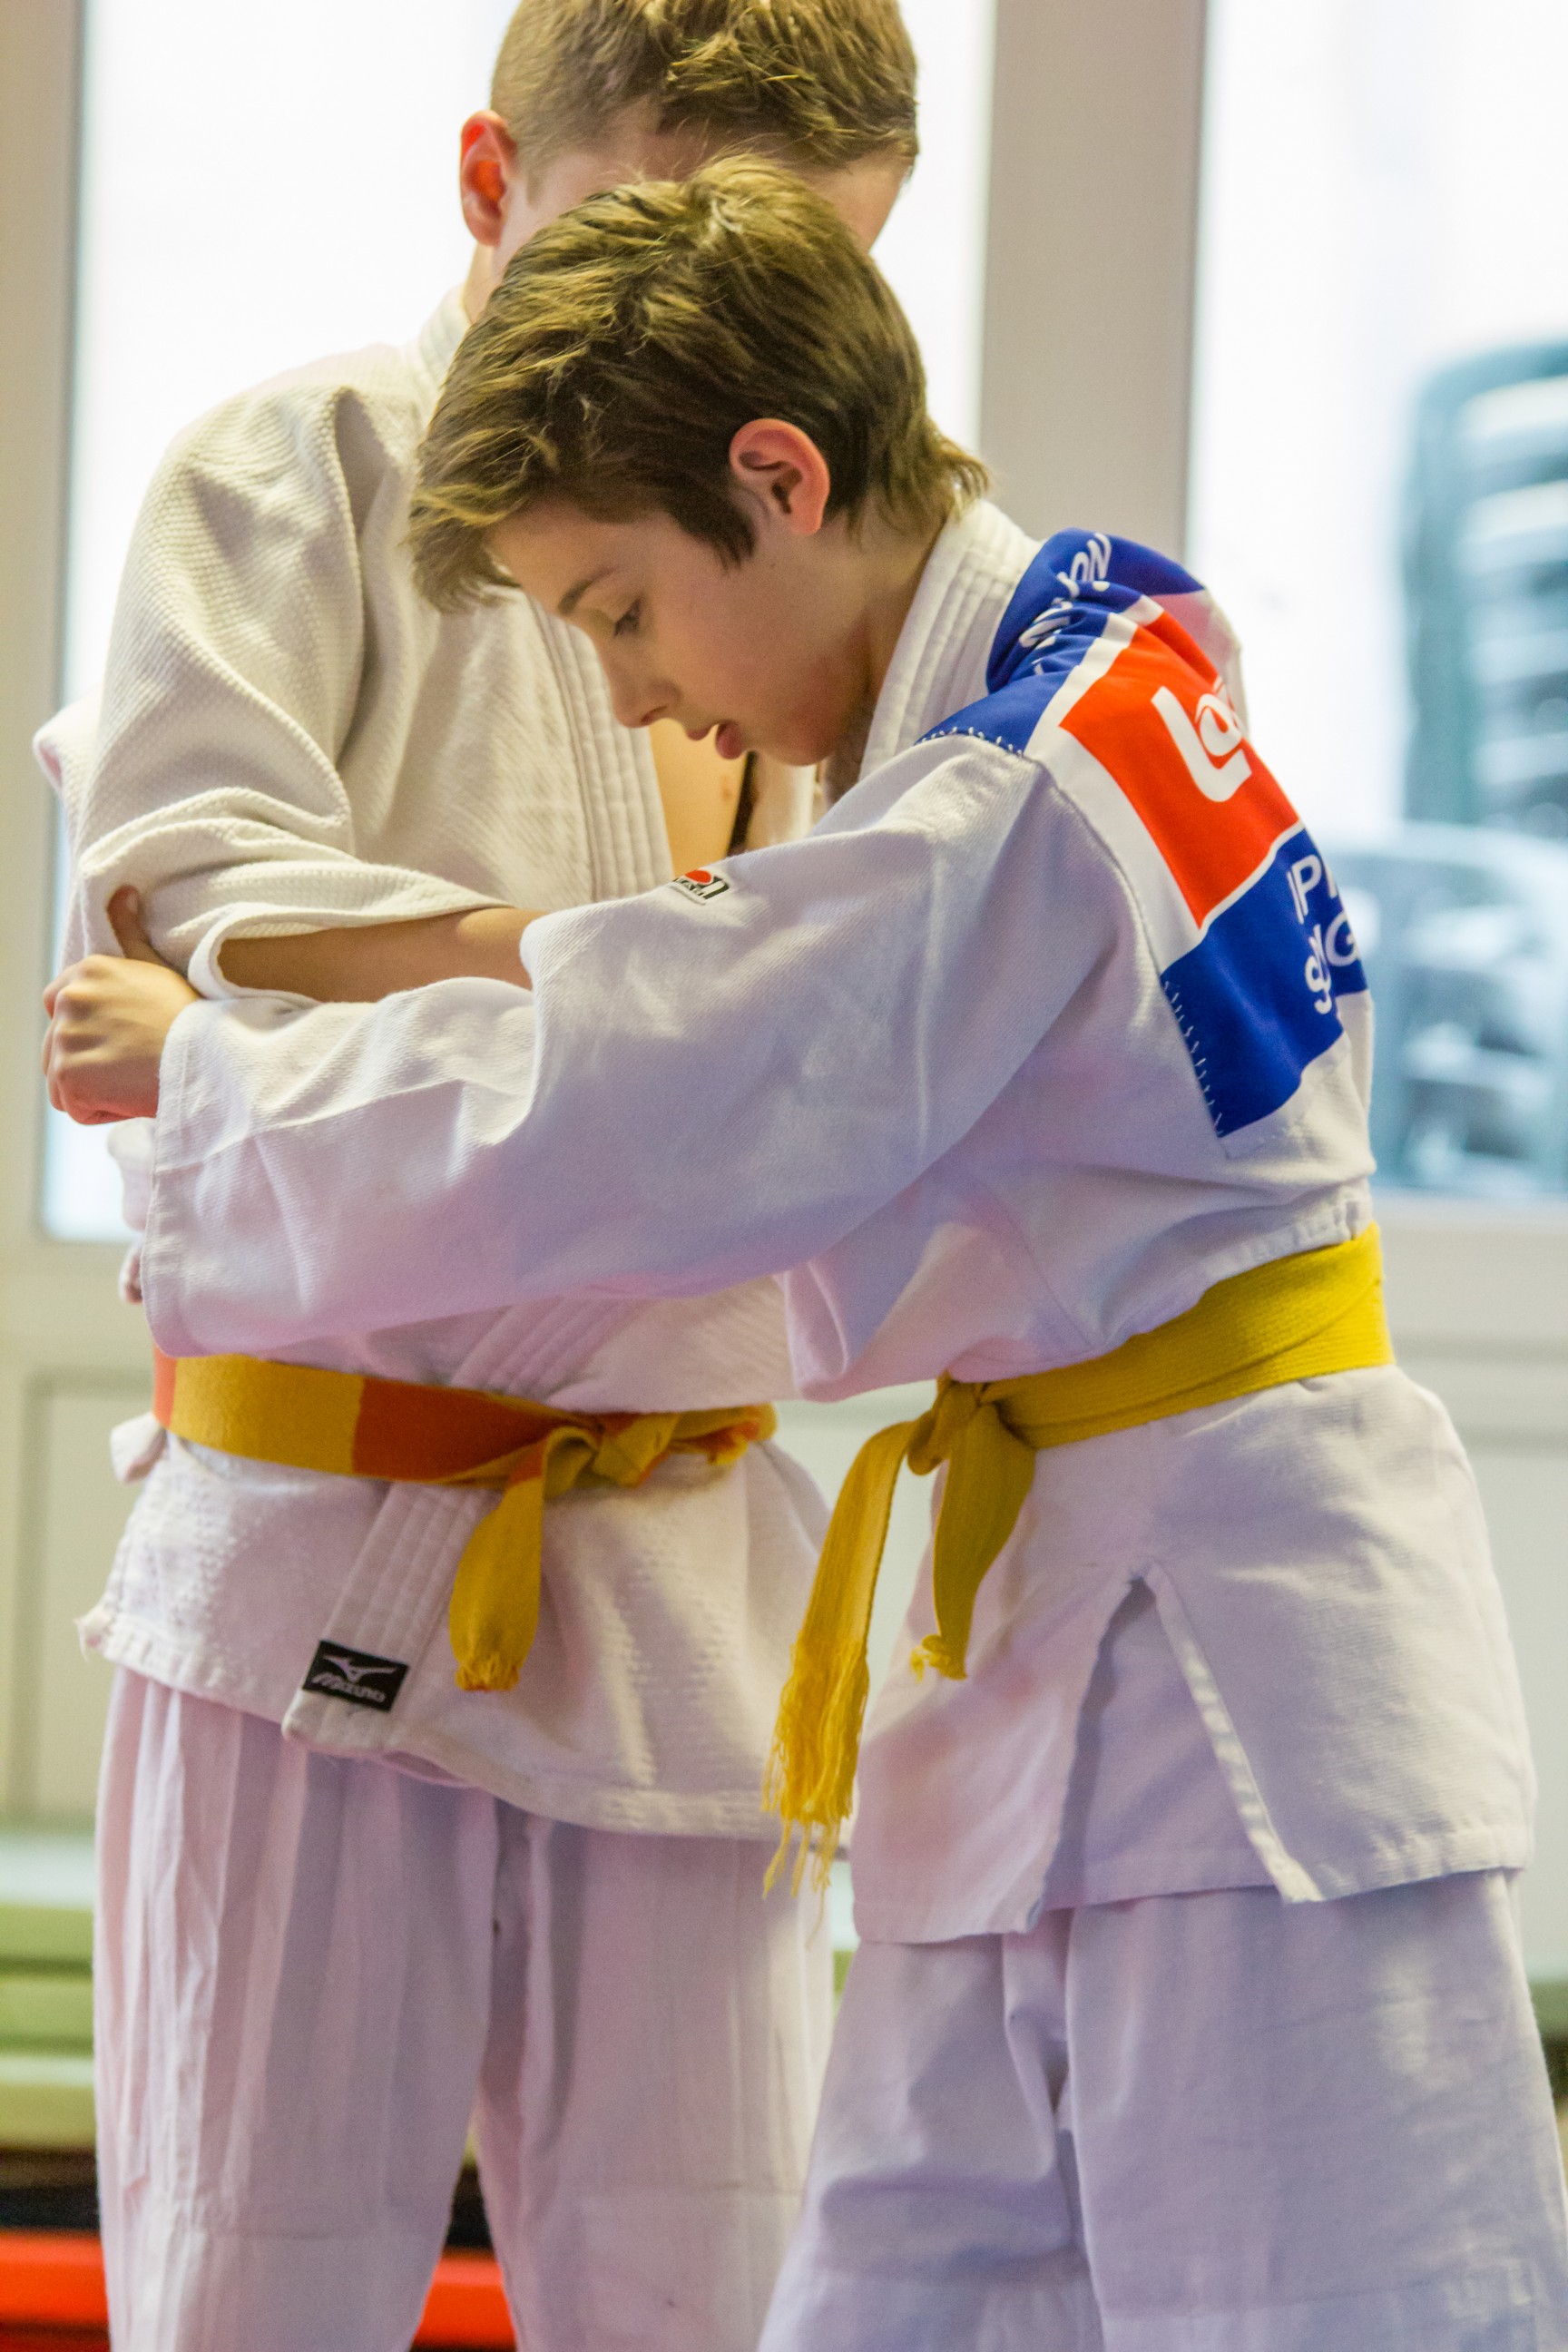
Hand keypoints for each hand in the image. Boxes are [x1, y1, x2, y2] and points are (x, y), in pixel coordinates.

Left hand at [42, 889, 198, 1122]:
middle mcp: (69, 999)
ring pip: (63, 1077)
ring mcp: (65, 1037)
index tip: (124, 1038)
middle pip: (58, 1045)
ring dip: (94, 1087)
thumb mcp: (156, 967)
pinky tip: (131, 1095)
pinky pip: (72, 1105)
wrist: (209, 1056)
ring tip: (136, 1079)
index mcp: (86, 972)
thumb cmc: (192, 1017)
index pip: (59, 1006)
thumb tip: (124, 891)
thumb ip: (130, 931)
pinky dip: (98, 1109)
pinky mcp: (69, 1075)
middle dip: (89, 1060)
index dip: (89, 1029)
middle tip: (135, 1064)